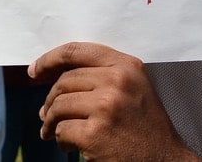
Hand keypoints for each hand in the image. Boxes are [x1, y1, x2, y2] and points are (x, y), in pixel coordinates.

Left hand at [30, 42, 197, 160]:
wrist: (166, 161)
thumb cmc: (146, 127)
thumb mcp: (133, 87)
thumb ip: (102, 74)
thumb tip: (54, 78)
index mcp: (125, 65)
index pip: (76, 51)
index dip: (49, 59)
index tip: (35, 70)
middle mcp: (116, 81)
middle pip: (64, 81)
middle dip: (50, 100)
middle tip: (46, 115)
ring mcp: (105, 107)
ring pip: (58, 106)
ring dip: (51, 122)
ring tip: (53, 132)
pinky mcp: (95, 134)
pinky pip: (62, 130)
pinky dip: (61, 140)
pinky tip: (69, 147)